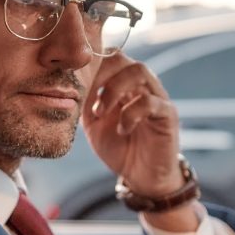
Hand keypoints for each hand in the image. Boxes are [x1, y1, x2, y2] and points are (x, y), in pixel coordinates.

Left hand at [81, 53, 182, 197]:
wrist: (141, 176)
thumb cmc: (118, 147)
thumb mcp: (92, 123)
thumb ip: (83, 102)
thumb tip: (66, 85)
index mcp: (122, 83)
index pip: (107, 57)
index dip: (88, 66)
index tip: (73, 85)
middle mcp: (141, 84)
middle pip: (122, 58)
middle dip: (100, 74)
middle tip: (87, 99)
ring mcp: (157, 96)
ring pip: (139, 71)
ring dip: (114, 90)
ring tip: (100, 113)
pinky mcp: (168, 114)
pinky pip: (151, 102)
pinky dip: (131, 114)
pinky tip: (122, 129)